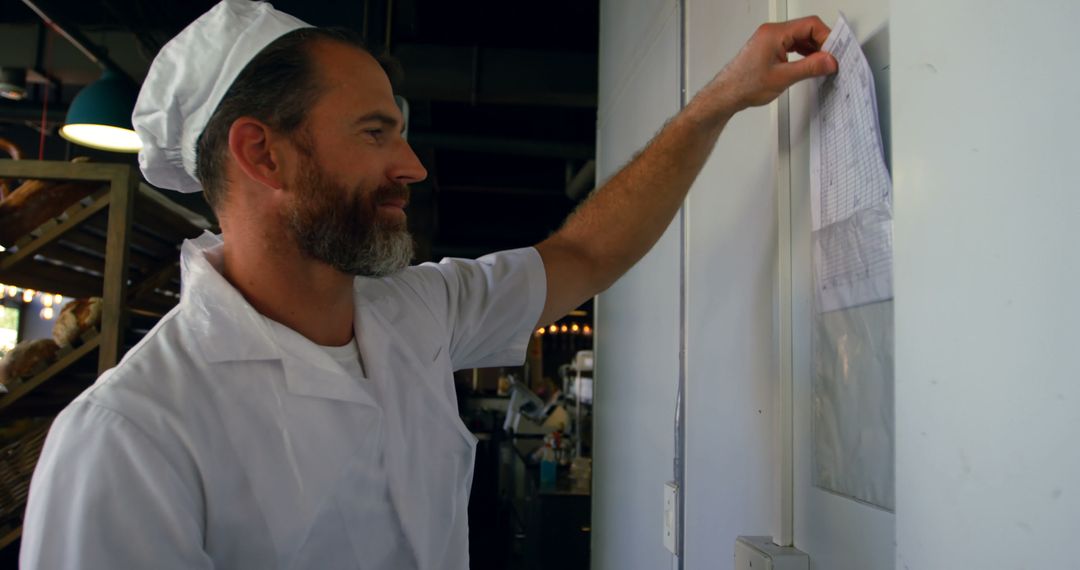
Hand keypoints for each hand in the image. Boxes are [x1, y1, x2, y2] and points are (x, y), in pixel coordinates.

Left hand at [707, 16, 837, 113]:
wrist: (726, 94)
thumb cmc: (745, 85)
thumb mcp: (783, 77)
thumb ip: (809, 67)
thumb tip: (829, 61)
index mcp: (775, 33)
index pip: (810, 25)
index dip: (827, 37)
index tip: (835, 52)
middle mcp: (772, 32)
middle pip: (806, 29)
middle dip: (822, 43)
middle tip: (831, 59)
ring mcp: (770, 40)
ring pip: (800, 37)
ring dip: (813, 49)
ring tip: (822, 63)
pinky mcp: (769, 48)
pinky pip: (792, 44)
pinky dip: (803, 52)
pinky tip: (809, 63)